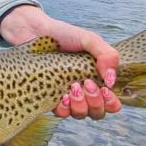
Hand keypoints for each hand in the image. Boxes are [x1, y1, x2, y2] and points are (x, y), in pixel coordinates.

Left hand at [0, 5, 121, 119]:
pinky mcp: (50, 97)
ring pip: (80, 114)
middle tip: (86, 83)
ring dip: (80, 104)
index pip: (111, 103)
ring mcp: (66, 95)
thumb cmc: (62, 34)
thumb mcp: (90, 39)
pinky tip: (62, 95)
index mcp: (96, 78)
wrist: (34, 31)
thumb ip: (108, 56)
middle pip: (98, 112)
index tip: (104, 89)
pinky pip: (61, 113)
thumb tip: (111, 81)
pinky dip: (65, 107)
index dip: (111, 102)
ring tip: (73, 86)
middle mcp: (83, 90)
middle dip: (95, 102)